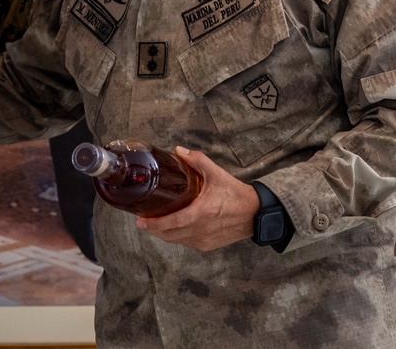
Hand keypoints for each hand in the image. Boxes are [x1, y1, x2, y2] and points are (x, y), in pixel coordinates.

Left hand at [135, 147, 258, 251]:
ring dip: (162, 234)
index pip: (173, 222)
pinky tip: (169, 229)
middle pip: (170, 234)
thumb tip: (178, 151)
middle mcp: (202, 229)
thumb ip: (197, 160)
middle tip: (142, 220)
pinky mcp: (207, 245)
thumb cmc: (235, 194)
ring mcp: (204, 240)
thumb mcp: (216, 173)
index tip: (141, 220)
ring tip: (152, 224)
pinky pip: (186, 243)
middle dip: (153, 229)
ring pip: (176, 240)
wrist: (254, 213)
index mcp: (202, 212)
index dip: (154, 223)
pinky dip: (175, 237)